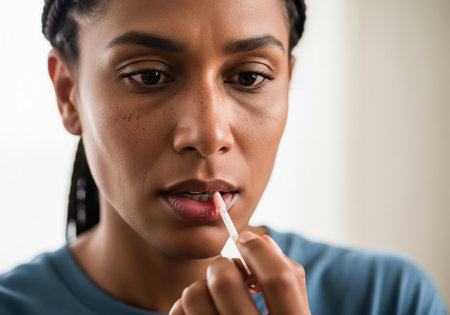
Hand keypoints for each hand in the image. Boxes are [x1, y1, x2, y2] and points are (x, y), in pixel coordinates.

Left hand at [169, 231, 310, 314]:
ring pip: (193, 293)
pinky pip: (178, 312)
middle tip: (230, 273)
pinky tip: (202, 314)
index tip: (246, 239)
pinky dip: (186, 305)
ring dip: (203, 285)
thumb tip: (263, 239)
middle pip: (225, 281)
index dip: (259, 250)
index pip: (279, 280)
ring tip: (215, 299)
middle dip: (224, 265)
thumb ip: (289, 283)